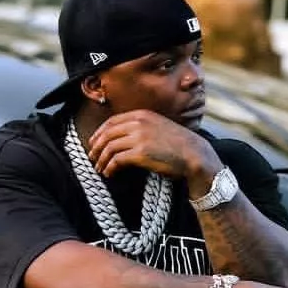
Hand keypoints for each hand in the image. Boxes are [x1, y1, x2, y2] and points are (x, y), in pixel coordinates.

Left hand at [88, 110, 221, 179]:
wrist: (195, 154)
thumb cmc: (179, 144)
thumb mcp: (159, 126)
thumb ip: (141, 127)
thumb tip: (121, 138)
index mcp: (142, 114)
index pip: (112, 121)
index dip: (99, 133)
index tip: (94, 142)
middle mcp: (138, 123)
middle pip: (107, 134)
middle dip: (96, 147)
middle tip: (92, 157)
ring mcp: (139, 137)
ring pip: (109, 147)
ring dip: (101, 159)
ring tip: (100, 168)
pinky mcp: (140, 153)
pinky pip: (116, 160)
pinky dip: (110, 167)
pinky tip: (110, 173)